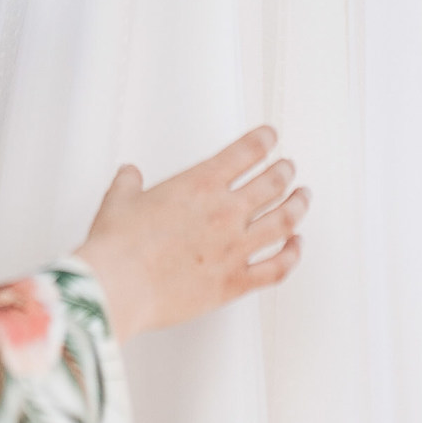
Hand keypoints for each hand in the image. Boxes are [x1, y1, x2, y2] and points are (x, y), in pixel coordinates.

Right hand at [74, 127, 308, 344]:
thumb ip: (129, 184)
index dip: (264, 140)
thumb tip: (129, 175)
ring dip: (298, 206)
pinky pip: (277, 268)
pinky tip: (297, 247)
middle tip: (289, 167)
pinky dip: (293, 255)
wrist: (119, 286)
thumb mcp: (119, 200)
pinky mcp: (235, 282)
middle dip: (285, 171)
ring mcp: (234, 247)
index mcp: (200, 184)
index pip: (246, 151)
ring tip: (303, 198)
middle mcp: (225, 211)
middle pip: (273, 183)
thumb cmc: (117, 245)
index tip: (271, 136)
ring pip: (284, 221)